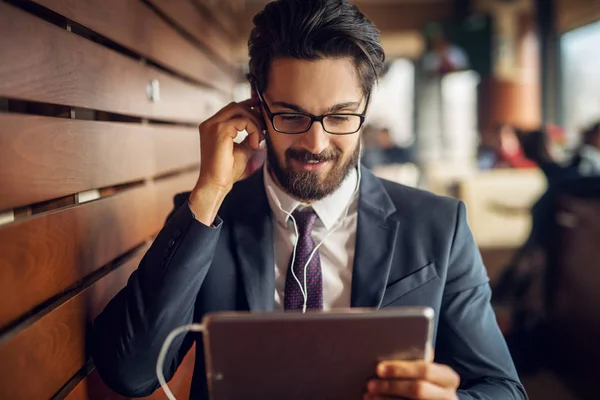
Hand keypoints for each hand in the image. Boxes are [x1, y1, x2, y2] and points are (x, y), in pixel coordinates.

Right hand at [189, 99, 264, 224]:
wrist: (216, 184)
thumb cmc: (227, 170)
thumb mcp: (242, 149)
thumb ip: (248, 137)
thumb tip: (261, 128)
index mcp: (212, 126)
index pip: (231, 109)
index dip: (248, 107)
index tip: (262, 113)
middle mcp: (210, 123)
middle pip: (235, 105)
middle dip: (253, 112)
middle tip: (264, 127)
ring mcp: (213, 125)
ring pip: (239, 110)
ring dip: (254, 122)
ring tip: (259, 139)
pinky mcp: (220, 130)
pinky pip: (243, 120)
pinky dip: (253, 130)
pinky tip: (255, 144)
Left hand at [364, 352, 459, 399]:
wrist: (432, 397)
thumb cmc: (424, 380)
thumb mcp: (426, 370)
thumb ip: (417, 358)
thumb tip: (400, 340)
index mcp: (448, 377)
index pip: (426, 370)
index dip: (401, 369)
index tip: (379, 368)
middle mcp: (448, 395)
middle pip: (418, 389)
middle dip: (391, 386)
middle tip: (370, 384)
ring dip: (386, 399)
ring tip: (368, 395)